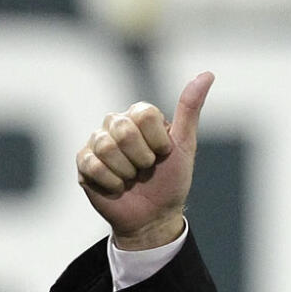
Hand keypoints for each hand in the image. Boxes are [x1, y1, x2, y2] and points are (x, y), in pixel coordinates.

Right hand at [76, 71, 213, 249]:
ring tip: (132, 178)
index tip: (163, 154)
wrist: (154, 217)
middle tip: (146, 169)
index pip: (144, 114)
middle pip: (123, 129)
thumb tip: (207, 74)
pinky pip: (92, 165)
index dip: (157, 141)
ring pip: (106, 147)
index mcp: (139, 116)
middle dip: (142, 158)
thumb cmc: (171, 181)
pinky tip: (117, 187)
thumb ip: (190, 109)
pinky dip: (112, 183)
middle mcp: (115, 124)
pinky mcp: (83, 163)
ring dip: (127, 172)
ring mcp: (96, 143)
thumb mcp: (184, 146)